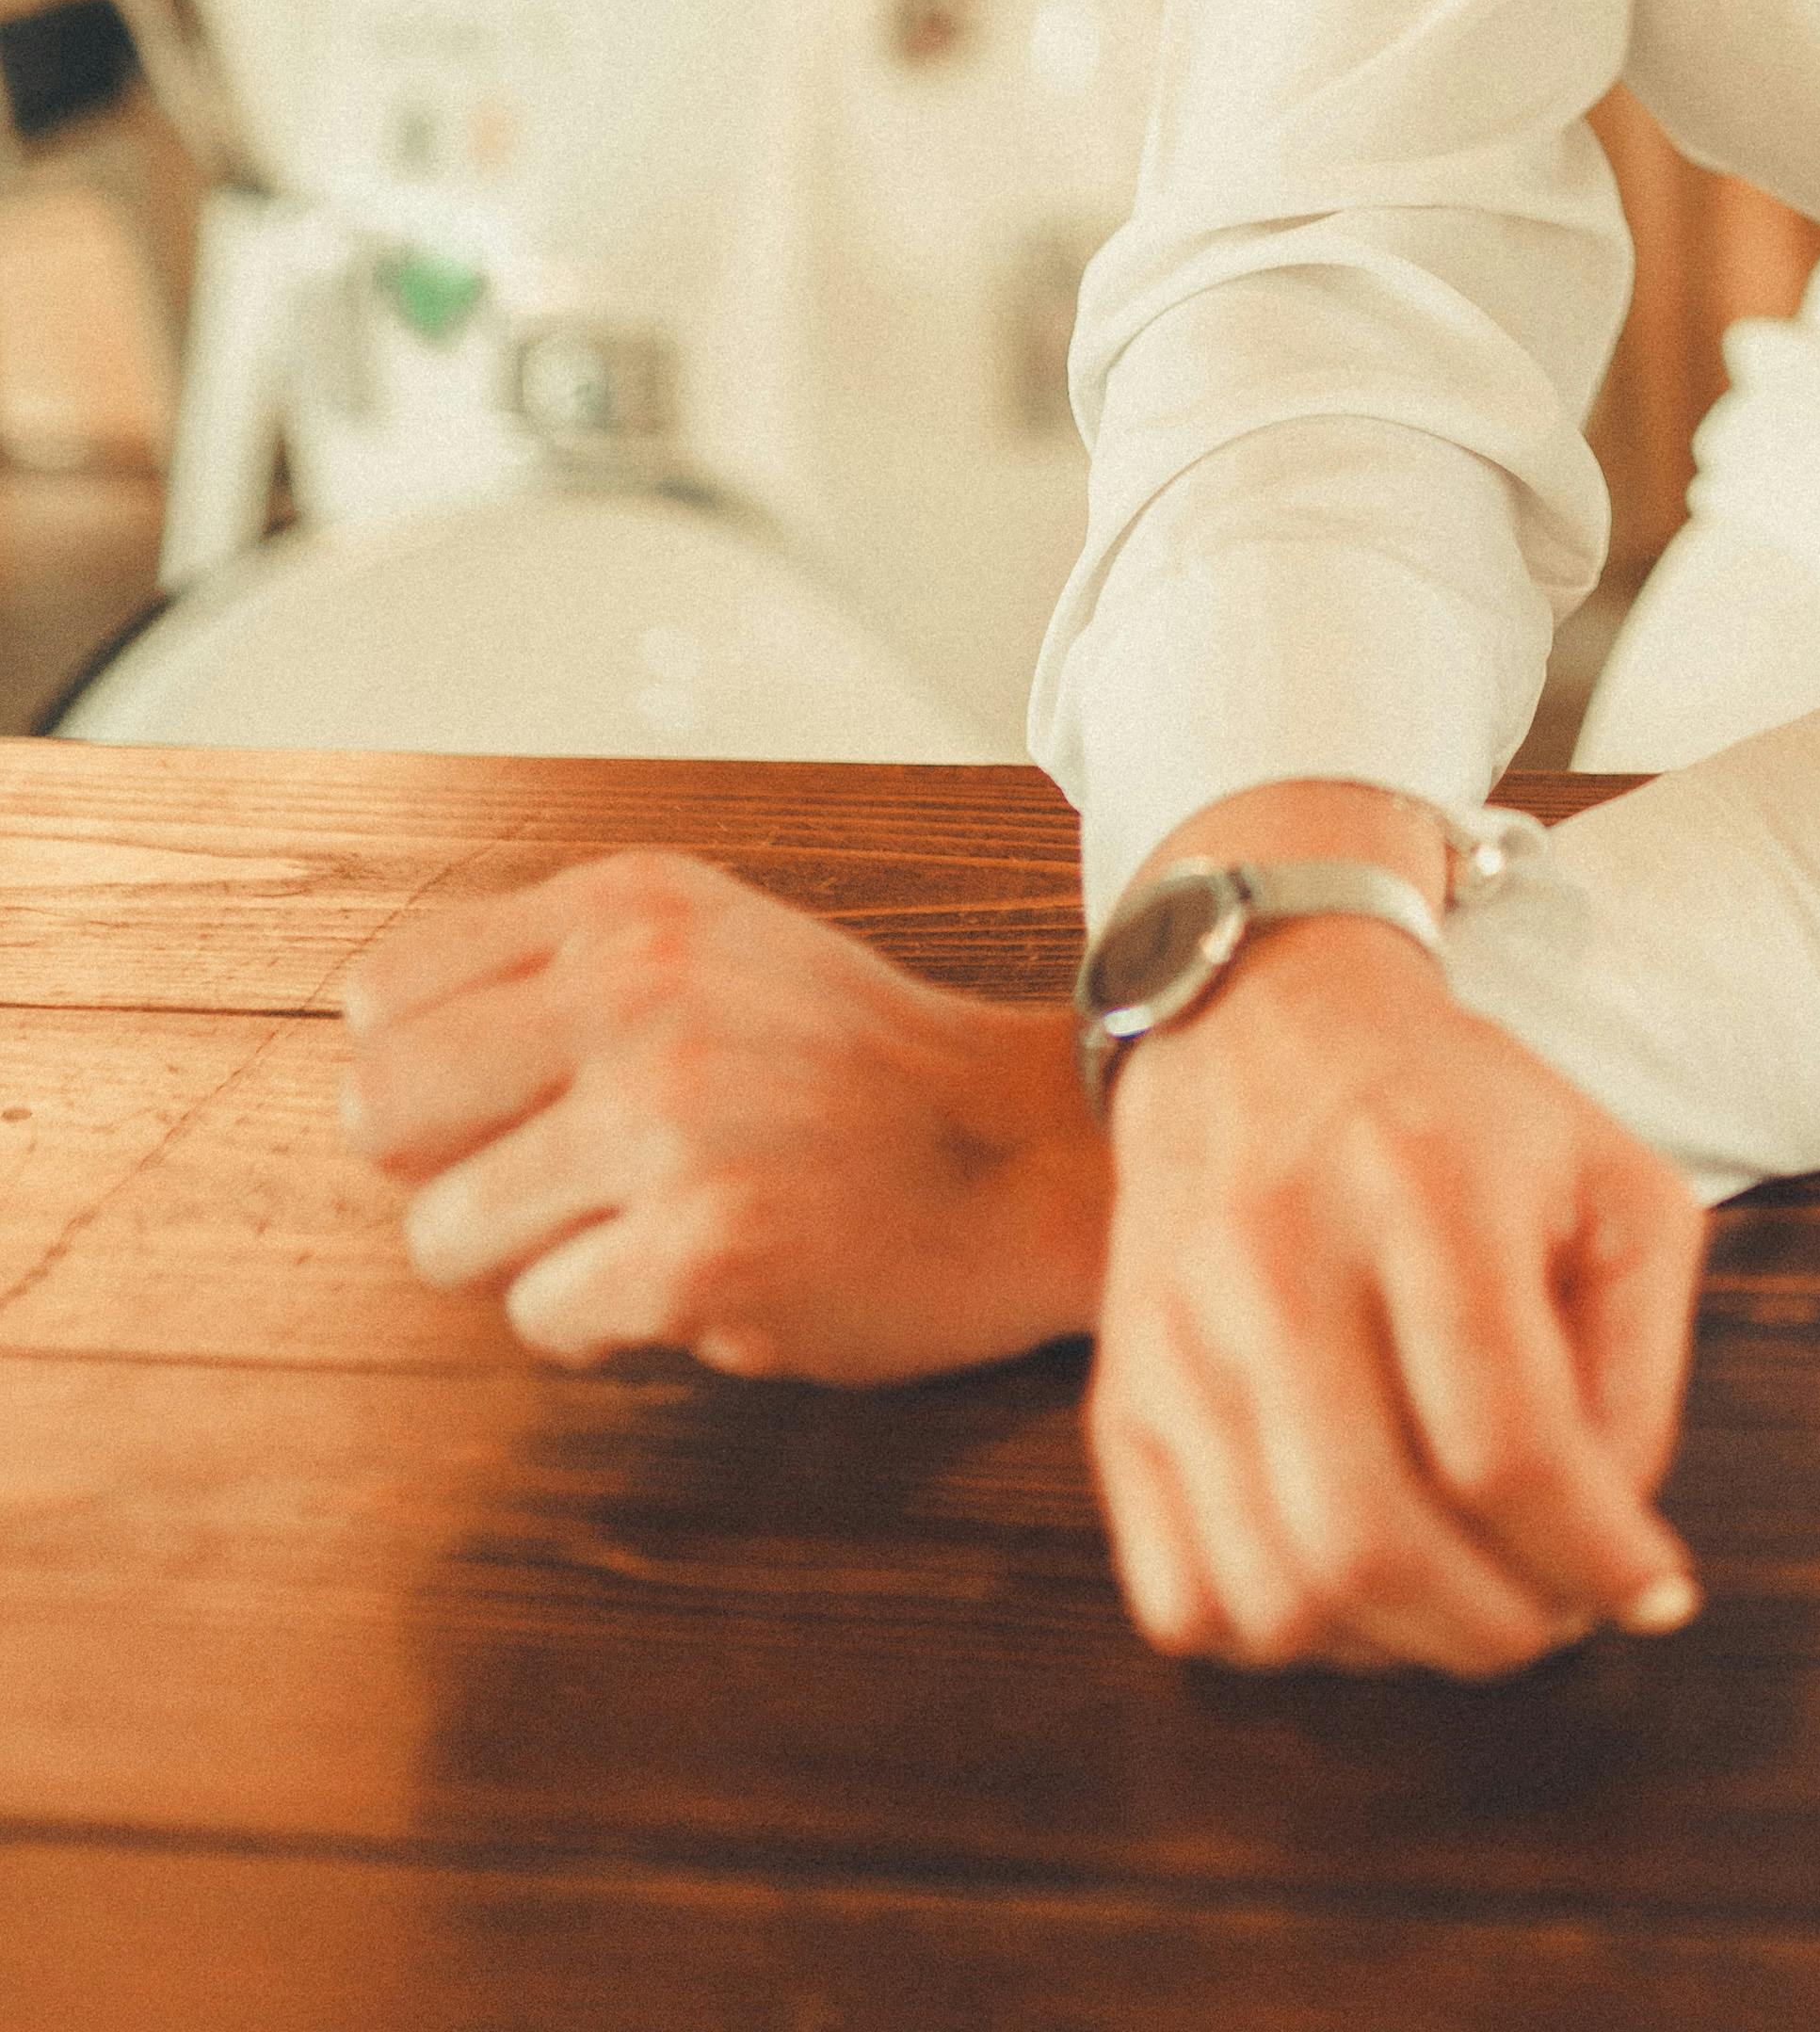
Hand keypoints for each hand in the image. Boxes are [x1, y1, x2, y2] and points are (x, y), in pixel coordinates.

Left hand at [337, 845, 1111, 1382]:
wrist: (1029, 1151)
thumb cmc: (861, 1068)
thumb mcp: (715, 946)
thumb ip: (563, 973)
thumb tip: (381, 1070)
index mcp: (631, 906)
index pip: (386, 993)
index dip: (427, 1072)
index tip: (508, 1103)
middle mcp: (637, 991)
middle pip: (379, 1111)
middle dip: (444, 1169)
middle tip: (548, 1184)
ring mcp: (666, 1120)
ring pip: (444, 1235)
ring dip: (528, 1259)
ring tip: (636, 1228)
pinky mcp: (696, 1248)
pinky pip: (543, 1318)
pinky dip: (604, 1323)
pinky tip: (696, 1276)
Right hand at [1090, 913, 1706, 1674]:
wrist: (1263, 1025)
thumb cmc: (1464, 1119)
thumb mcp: (1610, 1183)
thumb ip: (1639, 1366)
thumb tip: (1615, 1551)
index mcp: (1422, 1185)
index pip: (1505, 1443)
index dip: (1593, 1555)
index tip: (1650, 1593)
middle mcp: (1275, 1260)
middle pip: (1372, 1541)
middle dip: (1496, 1630)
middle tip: (1556, 1617)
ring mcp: (1177, 1337)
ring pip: (1276, 1597)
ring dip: (1398, 1650)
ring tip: (1464, 1598)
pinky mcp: (1119, 1396)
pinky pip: (1186, 1601)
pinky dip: (1286, 1638)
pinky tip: (1358, 1581)